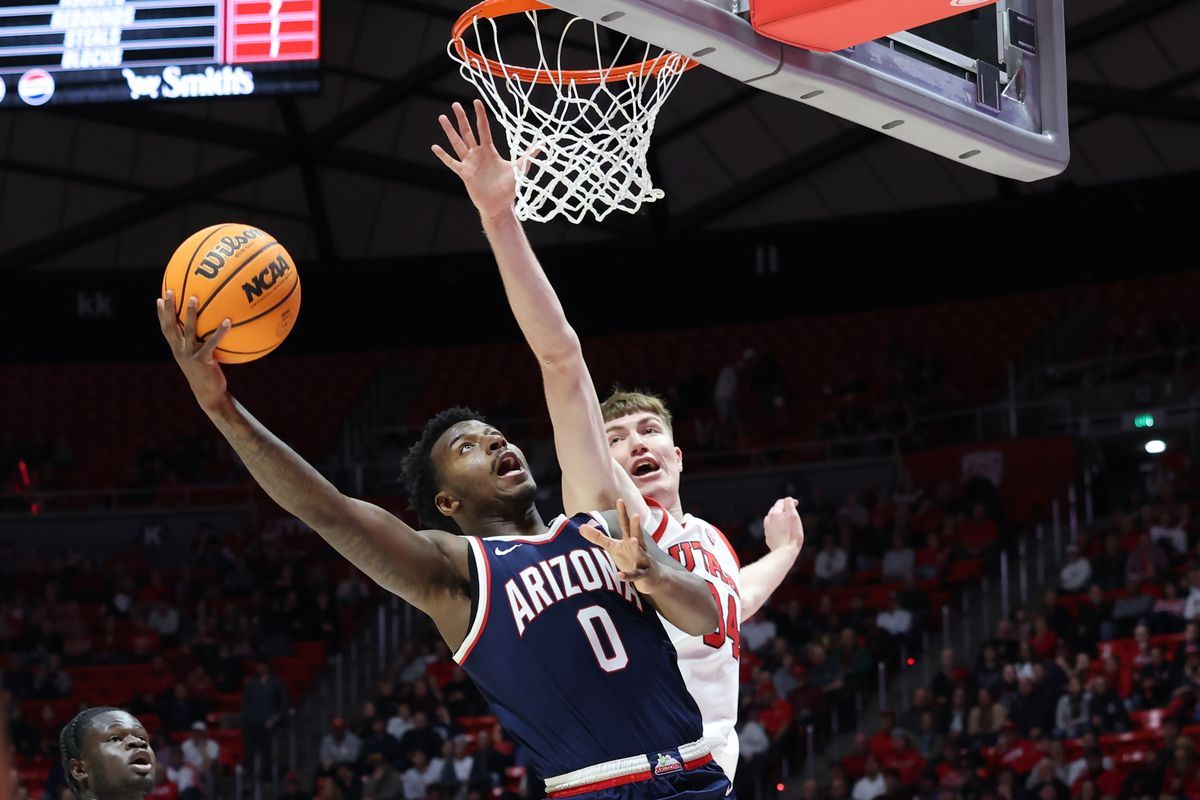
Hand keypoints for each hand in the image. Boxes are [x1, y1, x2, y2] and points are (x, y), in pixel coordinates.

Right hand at [156, 290, 230, 412]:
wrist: (208, 394)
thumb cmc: (205, 374)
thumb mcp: (199, 357)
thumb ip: (199, 344)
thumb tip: (209, 328)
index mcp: (177, 349)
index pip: (165, 329)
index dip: (161, 314)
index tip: (159, 298)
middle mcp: (180, 350)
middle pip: (170, 326)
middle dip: (168, 308)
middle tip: (169, 291)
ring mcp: (190, 355)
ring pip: (188, 330)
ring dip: (190, 313)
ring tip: (194, 298)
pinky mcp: (202, 360)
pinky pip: (211, 343)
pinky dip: (220, 331)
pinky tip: (227, 321)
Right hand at [432, 100, 519, 221]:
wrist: (499, 205)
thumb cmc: (508, 188)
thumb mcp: (520, 169)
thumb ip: (529, 156)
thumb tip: (543, 145)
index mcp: (489, 151)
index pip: (484, 129)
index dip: (480, 115)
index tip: (476, 101)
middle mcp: (478, 154)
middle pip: (468, 132)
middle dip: (462, 118)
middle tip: (455, 104)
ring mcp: (469, 163)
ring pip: (458, 143)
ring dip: (450, 131)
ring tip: (442, 117)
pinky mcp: (464, 173)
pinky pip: (452, 162)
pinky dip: (443, 155)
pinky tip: (434, 147)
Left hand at [580, 498, 660, 592]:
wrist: (653, 577)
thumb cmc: (630, 558)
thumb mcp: (614, 547)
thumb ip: (598, 538)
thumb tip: (580, 527)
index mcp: (630, 539)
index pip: (626, 524)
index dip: (623, 513)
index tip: (620, 500)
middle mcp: (639, 547)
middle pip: (637, 534)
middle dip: (636, 525)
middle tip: (636, 515)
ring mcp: (643, 561)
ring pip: (640, 554)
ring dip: (637, 547)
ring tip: (632, 540)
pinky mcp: (644, 575)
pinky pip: (636, 575)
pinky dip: (628, 576)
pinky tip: (619, 575)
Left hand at [763, 497, 803, 552]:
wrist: (785, 551)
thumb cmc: (792, 534)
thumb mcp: (794, 516)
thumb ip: (790, 505)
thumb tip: (787, 499)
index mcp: (774, 513)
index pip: (781, 502)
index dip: (790, 502)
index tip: (796, 504)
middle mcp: (768, 519)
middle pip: (776, 510)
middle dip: (784, 510)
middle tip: (793, 513)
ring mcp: (767, 529)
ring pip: (774, 520)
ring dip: (780, 518)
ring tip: (789, 523)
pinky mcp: (768, 537)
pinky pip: (773, 529)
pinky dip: (778, 527)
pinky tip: (784, 532)